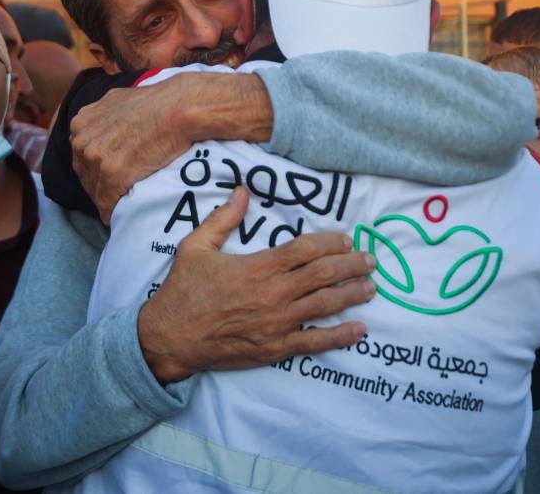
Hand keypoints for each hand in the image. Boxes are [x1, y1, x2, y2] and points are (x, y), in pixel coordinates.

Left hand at [70, 81, 193, 223]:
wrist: (177, 108)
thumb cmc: (156, 102)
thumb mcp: (117, 100)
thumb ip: (102, 116)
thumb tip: (104, 127)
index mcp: (81, 123)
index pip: (80, 155)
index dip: (94, 167)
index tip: (107, 175)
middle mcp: (83, 141)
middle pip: (85, 174)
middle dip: (97, 184)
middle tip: (113, 193)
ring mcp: (96, 158)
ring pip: (95, 190)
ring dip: (105, 200)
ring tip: (119, 205)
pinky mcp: (112, 175)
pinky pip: (106, 202)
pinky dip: (111, 212)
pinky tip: (117, 216)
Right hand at [137, 187, 375, 383]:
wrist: (169, 337)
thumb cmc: (182, 291)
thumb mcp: (195, 246)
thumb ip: (223, 219)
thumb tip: (243, 190)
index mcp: (258, 267)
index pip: (306, 249)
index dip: (331, 242)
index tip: (345, 239)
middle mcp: (273, 294)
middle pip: (324, 275)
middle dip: (352, 265)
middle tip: (370, 260)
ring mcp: (276, 323)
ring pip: (326, 305)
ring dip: (352, 294)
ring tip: (371, 287)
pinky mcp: (275, 348)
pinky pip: (315, 342)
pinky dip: (340, 336)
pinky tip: (359, 329)